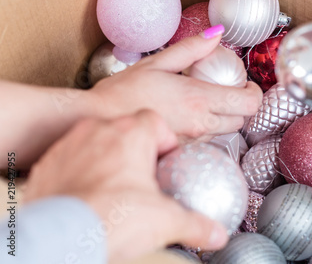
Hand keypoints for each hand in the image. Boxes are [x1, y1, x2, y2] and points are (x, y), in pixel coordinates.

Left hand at [24, 110, 228, 261]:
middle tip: (141, 177)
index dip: (163, 139)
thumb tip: (215, 234)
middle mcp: (99, 130)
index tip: (164, 159)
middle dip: (135, 149)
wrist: (60, 238)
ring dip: (106, 156)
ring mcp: (70, 144)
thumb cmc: (108, 219)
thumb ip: (196, 224)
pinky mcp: (48, 163)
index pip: (154, 120)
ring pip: (95, 140)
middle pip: (125, 128)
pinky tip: (87, 193)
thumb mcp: (165, 222)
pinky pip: (69, 157)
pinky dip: (79, 170)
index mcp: (130, 134)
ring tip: (113, 186)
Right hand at [91, 31, 262, 142]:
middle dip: (241, 105)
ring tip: (205, 100)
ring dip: (224, 116)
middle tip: (228, 90)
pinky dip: (206, 127)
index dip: (255, 93)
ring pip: (225, 131)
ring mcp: (192, 140)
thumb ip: (191, 49)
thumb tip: (218, 33)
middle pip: (241, 120)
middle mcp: (201, 123)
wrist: (98, 122)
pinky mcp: (182, 150)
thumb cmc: (124, 91)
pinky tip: (188, 115)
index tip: (247, 84)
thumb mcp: (158, 63)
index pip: (248, 103)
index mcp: (199, 98)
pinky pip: (206, 140)